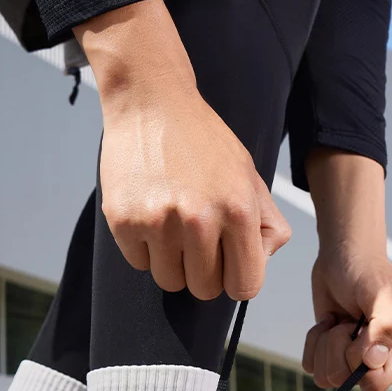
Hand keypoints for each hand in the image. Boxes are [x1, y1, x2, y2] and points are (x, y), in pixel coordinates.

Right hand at [77, 1, 290, 300]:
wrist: (151, 100)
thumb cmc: (203, 142)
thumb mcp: (249, 175)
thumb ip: (267, 223)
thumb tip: (261, 261)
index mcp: (237, 211)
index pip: (245, 287)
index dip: (236, 279)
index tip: (227, 264)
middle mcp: (198, 220)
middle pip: (204, 290)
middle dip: (202, 272)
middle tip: (196, 240)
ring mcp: (158, 223)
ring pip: (169, 281)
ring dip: (172, 263)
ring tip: (171, 225)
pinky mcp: (123, 221)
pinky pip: (139, 263)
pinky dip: (144, 248)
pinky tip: (149, 214)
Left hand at [303, 249, 391, 390]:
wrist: (344, 255)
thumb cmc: (367, 270)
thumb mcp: (380, 293)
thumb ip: (384, 327)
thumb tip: (373, 361)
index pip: (376, 384)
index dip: (358, 364)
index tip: (358, 333)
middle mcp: (379, 359)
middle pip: (344, 381)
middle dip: (337, 348)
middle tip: (347, 321)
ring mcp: (353, 358)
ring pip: (324, 376)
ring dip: (324, 344)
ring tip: (338, 321)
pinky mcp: (331, 353)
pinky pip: (310, 366)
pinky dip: (313, 342)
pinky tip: (329, 322)